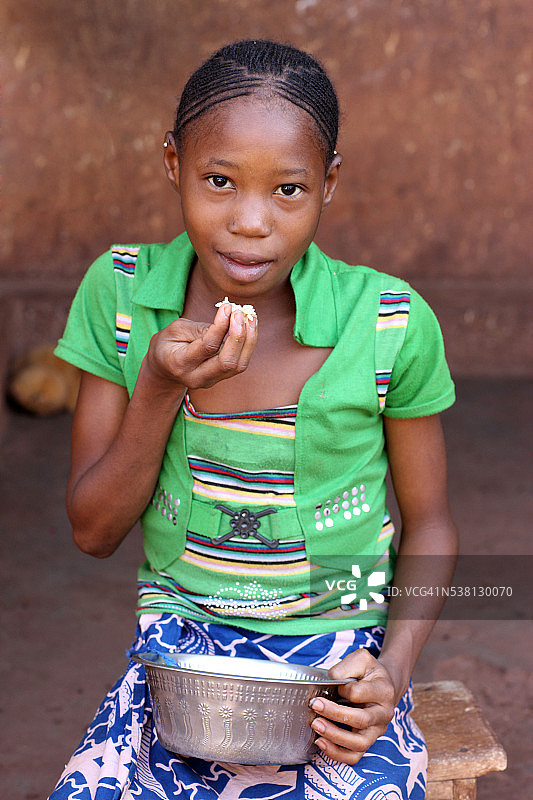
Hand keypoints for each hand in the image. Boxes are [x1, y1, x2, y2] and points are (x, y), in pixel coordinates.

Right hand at [144, 302, 257, 390]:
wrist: (164, 369)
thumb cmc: (168, 344)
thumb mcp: (175, 330)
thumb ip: (199, 329)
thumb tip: (227, 322)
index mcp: (180, 363)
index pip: (208, 346)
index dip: (221, 326)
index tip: (227, 307)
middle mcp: (196, 377)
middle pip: (227, 362)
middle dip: (238, 336)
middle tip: (240, 313)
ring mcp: (210, 381)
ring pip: (238, 366)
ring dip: (248, 340)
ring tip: (250, 318)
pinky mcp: (220, 379)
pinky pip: (239, 364)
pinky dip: (248, 345)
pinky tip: (249, 327)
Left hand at [309, 649, 397, 764]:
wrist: (384, 684)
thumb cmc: (369, 672)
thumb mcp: (361, 659)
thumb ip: (345, 667)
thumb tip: (330, 681)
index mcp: (383, 691)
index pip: (359, 693)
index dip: (343, 689)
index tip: (331, 684)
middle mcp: (383, 714)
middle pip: (360, 720)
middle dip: (334, 714)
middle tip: (315, 705)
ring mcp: (377, 731)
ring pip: (359, 744)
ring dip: (335, 736)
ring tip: (316, 725)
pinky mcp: (368, 742)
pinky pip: (354, 756)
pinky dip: (337, 753)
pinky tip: (321, 742)